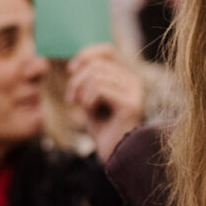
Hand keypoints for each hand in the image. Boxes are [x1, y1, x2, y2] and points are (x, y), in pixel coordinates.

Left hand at [66, 45, 144, 163]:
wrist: (114, 154)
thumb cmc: (102, 128)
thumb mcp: (91, 98)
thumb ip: (88, 79)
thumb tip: (77, 61)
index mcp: (125, 76)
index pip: (107, 50)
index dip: (86, 55)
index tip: (71, 69)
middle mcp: (133, 81)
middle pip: (96, 64)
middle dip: (76, 81)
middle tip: (71, 100)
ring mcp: (134, 92)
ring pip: (96, 76)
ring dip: (81, 92)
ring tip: (81, 107)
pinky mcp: (130, 104)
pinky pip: (100, 89)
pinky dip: (88, 100)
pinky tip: (90, 112)